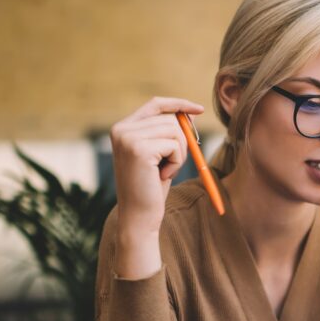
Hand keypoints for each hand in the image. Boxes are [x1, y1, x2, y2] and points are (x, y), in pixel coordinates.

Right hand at [109, 96, 203, 278]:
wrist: (139, 216)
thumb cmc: (151, 188)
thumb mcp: (160, 155)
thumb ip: (168, 133)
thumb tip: (189, 113)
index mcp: (122, 128)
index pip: (155, 104)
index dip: (178, 104)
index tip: (198, 109)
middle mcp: (121, 129)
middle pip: (170, 118)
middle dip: (181, 141)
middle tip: (170, 164)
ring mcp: (128, 138)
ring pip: (175, 131)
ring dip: (179, 153)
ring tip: (164, 171)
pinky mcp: (139, 149)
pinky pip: (175, 145)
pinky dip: (177, 162)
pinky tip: (163, 176)